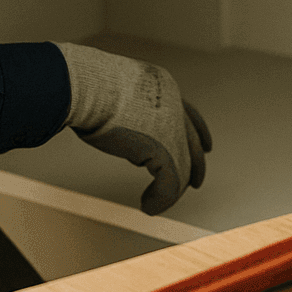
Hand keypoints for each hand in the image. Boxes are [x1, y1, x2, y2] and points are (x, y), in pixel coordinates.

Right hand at [56, 43, 211, 215]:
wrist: (83, 85)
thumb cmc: (84, 86)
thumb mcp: (112, 91)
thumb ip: (123, 106)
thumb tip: (114, 122)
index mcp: (162, 85)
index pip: (189, 112)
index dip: (200, 132)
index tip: (208, 146)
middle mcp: (173, 103)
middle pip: (192, 142)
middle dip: (195, 166)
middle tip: (194, 184)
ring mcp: (171, 126)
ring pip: (182, 167)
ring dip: (168, 190)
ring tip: (152, 203)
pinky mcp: (165, 148)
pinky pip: (171, 182)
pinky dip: (160, 199)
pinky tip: (147, 206)